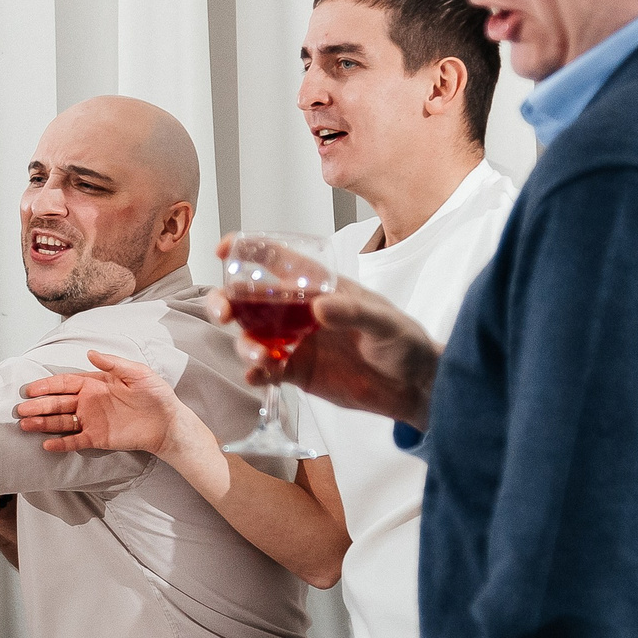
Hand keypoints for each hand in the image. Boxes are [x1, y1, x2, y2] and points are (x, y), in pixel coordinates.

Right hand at [14, 352, 192, 455]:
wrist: (167, 422)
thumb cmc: (155, 395)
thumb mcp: (137, 372)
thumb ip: (113, 363)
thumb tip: (90, 352)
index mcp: (95, 384)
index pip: (64, 383)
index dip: (47, 386)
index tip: (31, 389)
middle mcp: (88, 402)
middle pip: (58, 403)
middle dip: (38, 406)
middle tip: (21, 410)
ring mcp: (91, 420)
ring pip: (61, 422)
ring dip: (43, 423)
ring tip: (25, 425)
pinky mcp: (97, 438)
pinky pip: (75, 440)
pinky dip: (61, 443)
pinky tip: (46, 444)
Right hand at [217, 235, 440, 427]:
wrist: (413, 387)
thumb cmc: (403, 341)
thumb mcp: (383, 322)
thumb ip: (353, 312)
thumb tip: (319, 307)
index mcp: (318, 286)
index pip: (277, 260)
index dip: (247, 251)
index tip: (224, 250)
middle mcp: (299, 311)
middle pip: (250, 299)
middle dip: (227, 301)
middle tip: (224, 312)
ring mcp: (295, 342)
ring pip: (251, 336)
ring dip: (244, 343)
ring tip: (258, 357)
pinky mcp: (296, 372)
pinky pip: (265, 370)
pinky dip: (255, 373)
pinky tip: (256, 377)